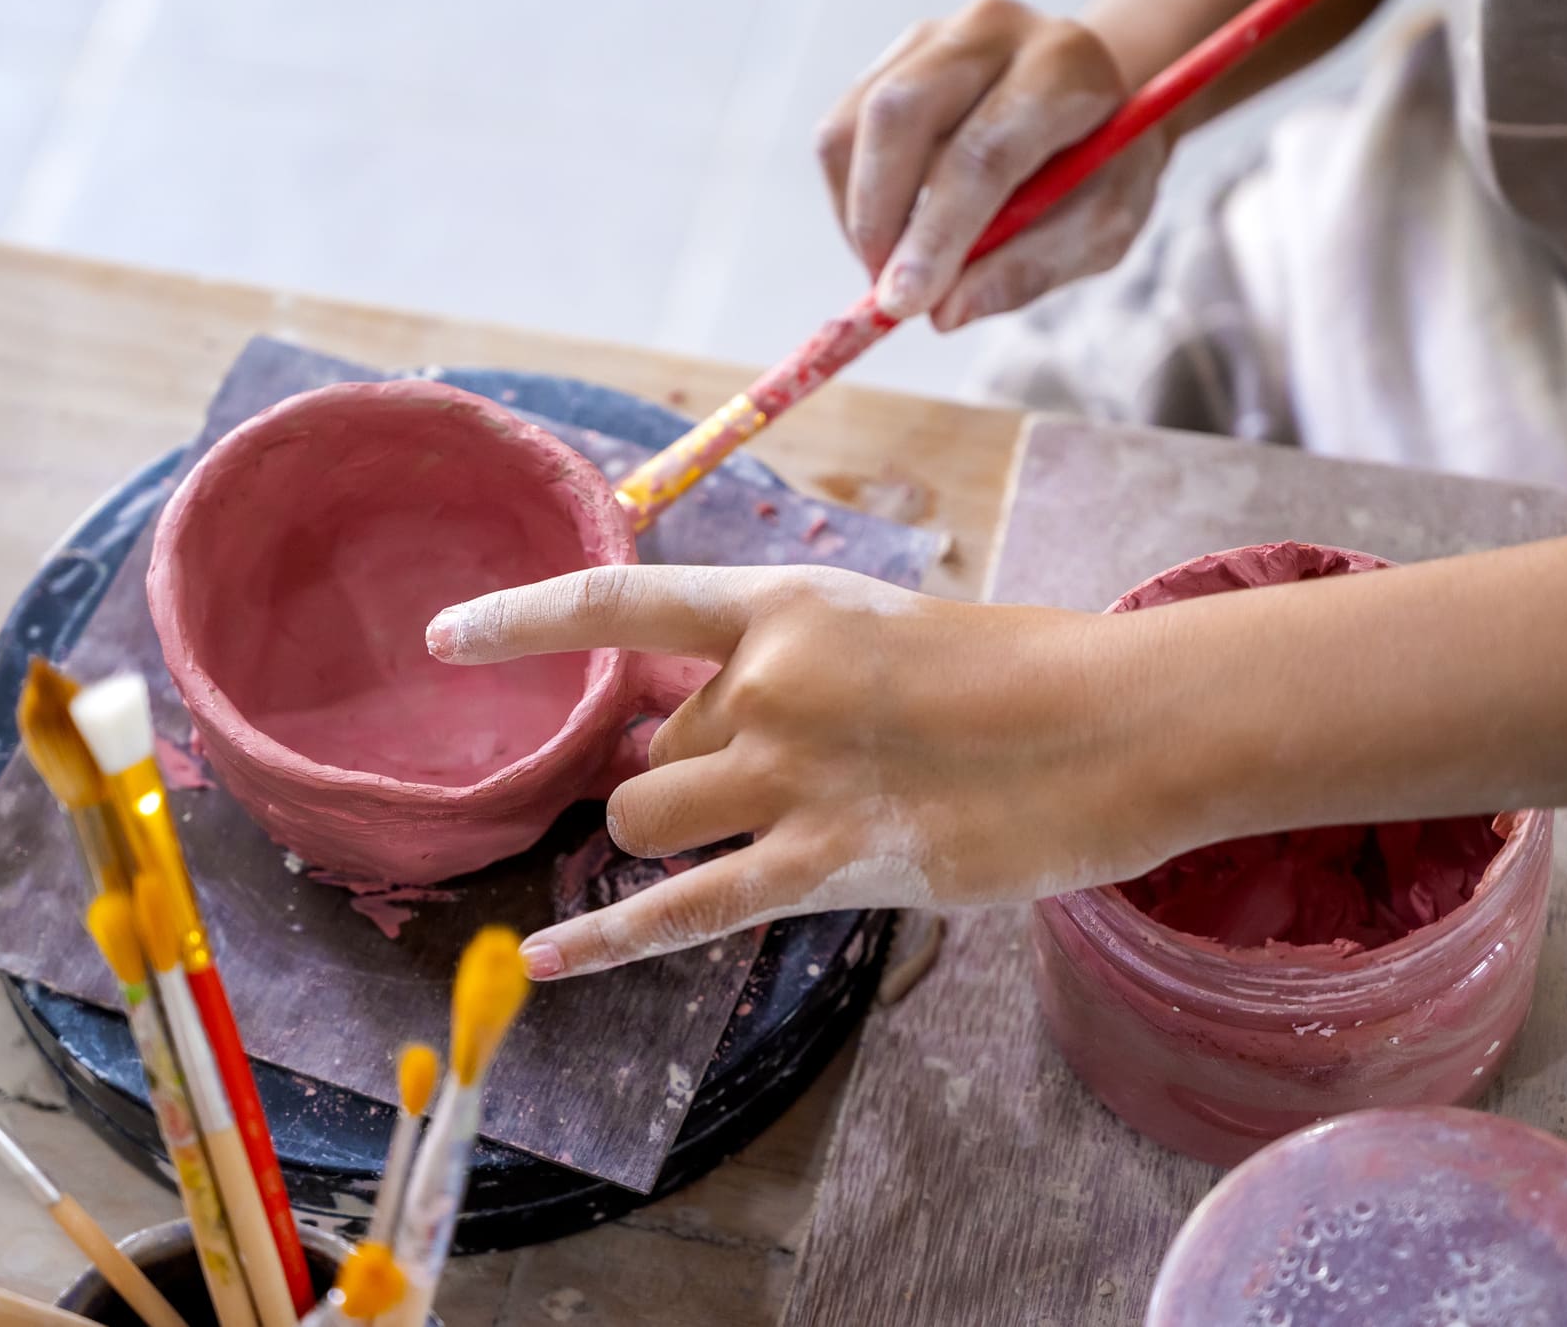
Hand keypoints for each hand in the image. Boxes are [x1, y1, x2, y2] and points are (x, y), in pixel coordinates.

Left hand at [427, 565, 1177, 978]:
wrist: (1121, 723)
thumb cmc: (1020, 672)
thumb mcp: (883, 633)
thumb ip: (789, 668)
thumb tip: (700, 730)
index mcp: (785, 604)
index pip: (623, 605)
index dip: (525, 622)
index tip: (445, 639)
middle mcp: (769, 682)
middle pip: (651, 750)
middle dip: (686, 776)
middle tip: (779, 783)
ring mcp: (793, 774)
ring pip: (645, 822)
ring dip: (666, 839)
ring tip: (754, 834)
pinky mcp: (826, 864)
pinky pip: (682, 911)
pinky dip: (605, 942)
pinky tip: (542, 964)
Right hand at [816, 0, 1166, 329]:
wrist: (1093, 103)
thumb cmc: (1101, 169)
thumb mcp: (1102, 226)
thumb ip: (1031, 268)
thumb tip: (943, 312)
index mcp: (1065, 66)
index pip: (985, 149)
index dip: (939, 232)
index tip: (905, 304)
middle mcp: (994, 28)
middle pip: (900, 112)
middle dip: (878, 217)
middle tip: (888, 294)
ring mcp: (933, 35)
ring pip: (853, 124)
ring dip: (858, 215)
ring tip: (892, 266)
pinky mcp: (892, 57)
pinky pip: (838, 133)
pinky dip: (849, 199)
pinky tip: (889, 231)